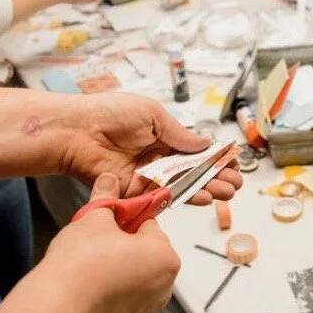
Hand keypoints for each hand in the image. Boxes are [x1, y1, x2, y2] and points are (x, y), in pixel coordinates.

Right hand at [43, 174, 180, 312]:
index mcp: (165, 255)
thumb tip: (109, 181)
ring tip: (91, 259)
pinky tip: (91, 279)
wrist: (58, 307)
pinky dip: (113, 284)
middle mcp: (164, 283)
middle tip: (96, 238)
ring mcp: (148, 305)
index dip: (125, 216)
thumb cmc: (80, 266)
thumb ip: (107, 196)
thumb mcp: (94, 218)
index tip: (109, 217)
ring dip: (118, 262)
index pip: (149, 223)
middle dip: (123, 240)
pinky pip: (126, 291)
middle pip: (145, 248)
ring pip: (135, 270)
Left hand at [57, 94, 242, 204]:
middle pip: (192, 171)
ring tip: (227, 191)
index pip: (194, 151)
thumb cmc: (110, 114)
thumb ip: (179, 134)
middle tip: (235, 182)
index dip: (214, 157)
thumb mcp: (152, 114)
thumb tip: (204, 144)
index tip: (232, 162)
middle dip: (216, 176)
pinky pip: (164, 197)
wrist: (76, 131)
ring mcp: (148, 177)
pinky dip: (185, 198)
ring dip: (206, 189)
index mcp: (162, 137)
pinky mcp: (136, 192)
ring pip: (182, 186)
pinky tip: (203, 196)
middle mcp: (157, 158)